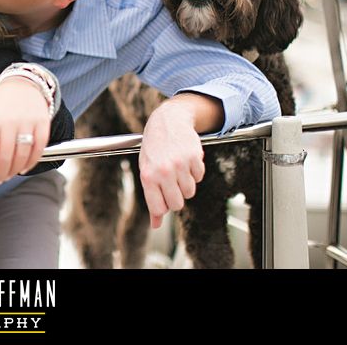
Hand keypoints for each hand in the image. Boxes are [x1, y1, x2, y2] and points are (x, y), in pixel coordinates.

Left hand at [0, 77, 50, 190]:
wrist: (23, 83)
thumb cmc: (0, 104)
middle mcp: (10, 121)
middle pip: (6, 156)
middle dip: (1, 173)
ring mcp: (28, 122)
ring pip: (23, 155)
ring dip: (16, 170)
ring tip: (9, 174)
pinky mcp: (43, 123)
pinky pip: (39, 148)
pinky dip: (32, 162)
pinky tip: (25, 167)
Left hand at [138, 97, 207, 228]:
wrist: (168, 120)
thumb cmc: (154, 147)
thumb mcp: (146, 170)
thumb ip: (152, 198)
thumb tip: (155, 225)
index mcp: (148, 176)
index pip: (160, 208)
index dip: (163, 206)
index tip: (162, 197)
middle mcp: (163, 171)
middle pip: (178, 204)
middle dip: (176, 196)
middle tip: (171, 182)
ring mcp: (180, 164)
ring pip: (190, 192)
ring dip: (185, 183)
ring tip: (177, 168)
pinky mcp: (194, 157)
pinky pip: (199, 177)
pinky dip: (194, 171)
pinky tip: (185, 160)